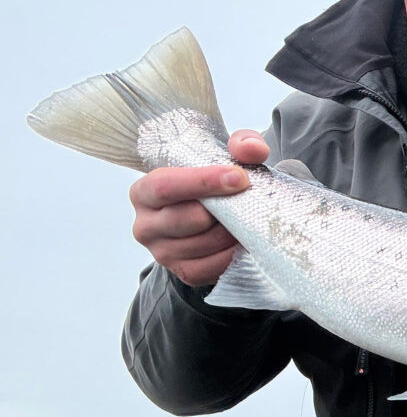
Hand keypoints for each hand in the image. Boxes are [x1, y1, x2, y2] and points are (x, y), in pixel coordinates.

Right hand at [129, 130, 268, 285]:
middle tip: (249, 200)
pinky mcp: (183, 272)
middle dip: (226, 210)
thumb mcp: (226, 155)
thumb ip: (241, 144)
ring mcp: (162, 253)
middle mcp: (145, 225)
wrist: (214, 213)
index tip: (240, 178)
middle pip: (190, 219)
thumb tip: (252, 150)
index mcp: (144, 191)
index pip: (166, 186)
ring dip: (233, 231)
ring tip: (248, 218)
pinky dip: (233, 253)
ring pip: (205, 244)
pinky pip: (212, 267)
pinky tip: (243, 239)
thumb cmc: (215, 181)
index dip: (204, 182)